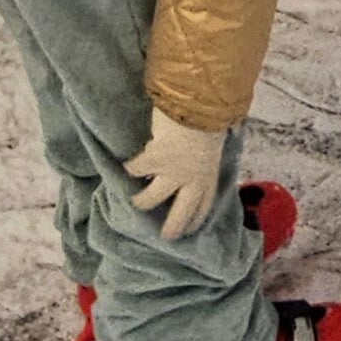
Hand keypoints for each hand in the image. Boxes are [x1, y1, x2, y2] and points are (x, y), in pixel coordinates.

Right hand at [126, 108, 228, 243]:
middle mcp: (192, 181)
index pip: (204, 206)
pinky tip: (123, 167)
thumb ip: (209, 149)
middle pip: (180, 214)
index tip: (188, 230)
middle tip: (163, 236)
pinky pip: (135, 170)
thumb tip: (216, 142)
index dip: (195, 220)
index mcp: (209, 175)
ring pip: (151, 199)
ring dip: (141, 201)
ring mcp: (172, 173)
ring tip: (134, 201)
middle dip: (171, 228)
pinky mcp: (153, 161)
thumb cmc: (213, 116)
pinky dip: (129, 168)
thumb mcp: (218, 139)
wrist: (200, 104)